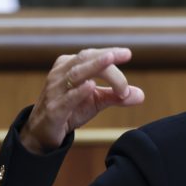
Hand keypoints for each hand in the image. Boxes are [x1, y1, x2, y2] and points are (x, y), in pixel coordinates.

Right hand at [20, 47, 143, 153]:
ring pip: (75, 75)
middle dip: (104, 58)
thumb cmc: (70, 110)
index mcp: (69, 66)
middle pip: (84, 61)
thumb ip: (116, 96)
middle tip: (124, 54)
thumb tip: (141, 95)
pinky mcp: (54, 110)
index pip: (91, 56)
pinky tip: (90, 86)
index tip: (127, 54)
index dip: (109, 54)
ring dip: (94, 68)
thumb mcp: (96, 101)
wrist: (44, 132)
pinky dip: (79, 92)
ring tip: (110, 60)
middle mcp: (60, 74)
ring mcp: (55, 91)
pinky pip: (67, 99)